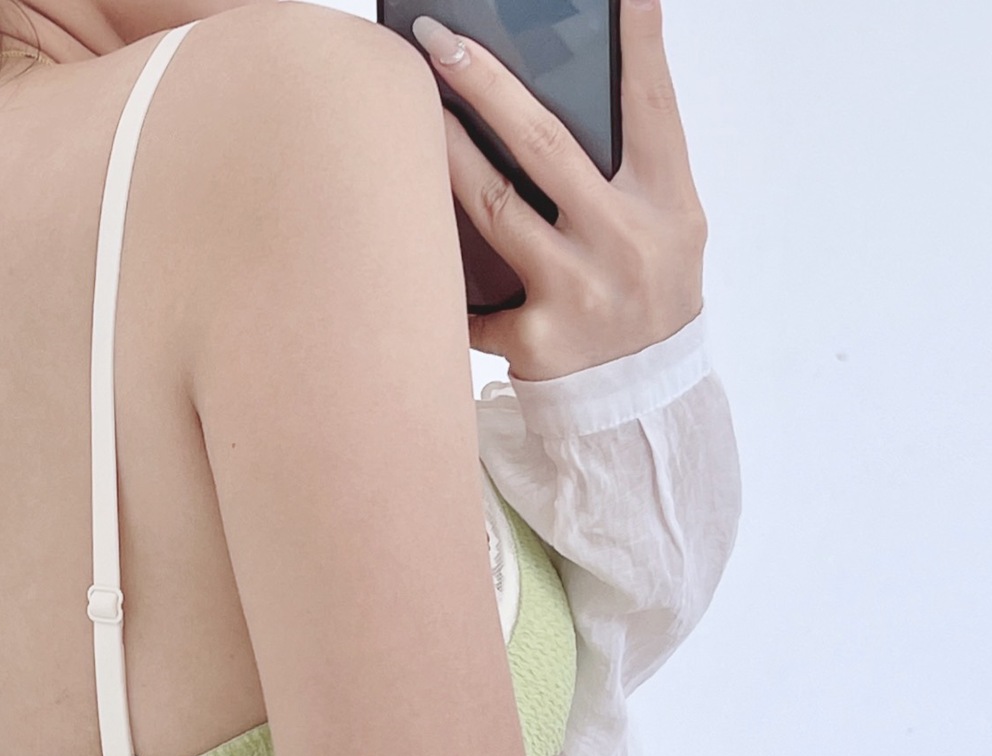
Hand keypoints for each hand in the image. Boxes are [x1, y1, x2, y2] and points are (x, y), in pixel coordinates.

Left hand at [412, 0, 706, 380]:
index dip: (638, 41)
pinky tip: (403, 240)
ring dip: (442, 153)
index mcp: (669, 201)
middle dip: (485, 85)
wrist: (645, 397)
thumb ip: (632, 161)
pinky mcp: (538, 338)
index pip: (652, 104)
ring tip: (405, 113)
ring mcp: (580, 290)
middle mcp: (627, 241)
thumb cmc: (645, 289)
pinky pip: (473, 296)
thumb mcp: (667, 221)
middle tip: (438, 40)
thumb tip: (574, 82)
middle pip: (543, 145)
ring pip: (492, 206)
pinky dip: (440, 271)